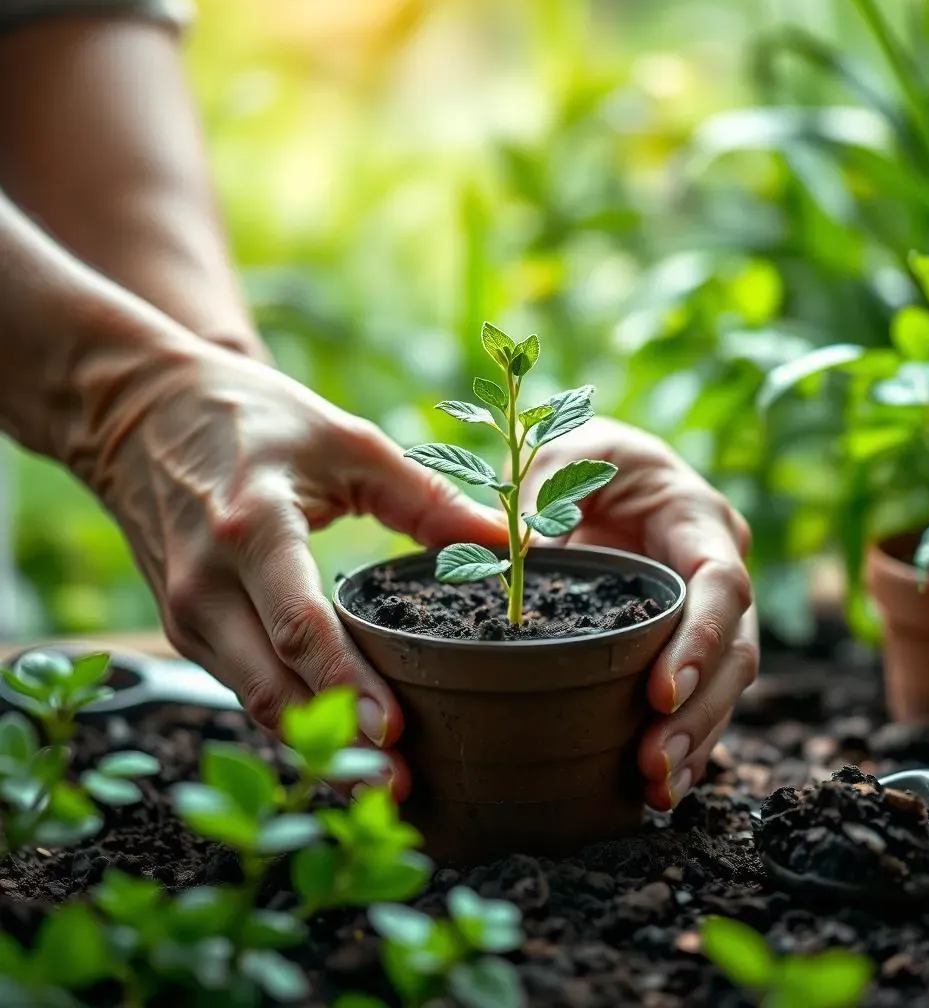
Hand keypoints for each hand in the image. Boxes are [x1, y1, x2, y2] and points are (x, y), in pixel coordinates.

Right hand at [88, 344, 506, 798]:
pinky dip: (288, 716)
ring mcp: (184, 613)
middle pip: (271, 687)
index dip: (346, 685)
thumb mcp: (346, 443)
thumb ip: (426, 499)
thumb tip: (510, 542)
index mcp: (250, 530)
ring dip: (312, 745)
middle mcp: (205, 585)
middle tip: (398, 791)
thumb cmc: (255, 421)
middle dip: (334, 746)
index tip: (393, 735)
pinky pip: (243, 685)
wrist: (143, 413)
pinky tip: (334, 741)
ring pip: (254, 699)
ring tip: (377, 783)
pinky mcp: (183, 626)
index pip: (298, 626)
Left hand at [521, 417, 756, 810]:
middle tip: (654, 763)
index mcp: (701, 521)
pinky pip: (698, 698)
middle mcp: (718, 572)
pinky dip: (684, 741)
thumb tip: (519, 556)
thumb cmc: (592, 455)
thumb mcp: (566, 453)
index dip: (700, 641)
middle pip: (735, 652)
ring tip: (656, 790)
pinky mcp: (683, 644)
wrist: (610, 472)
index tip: (661, 692)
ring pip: (724, 687)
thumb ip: (544, 493)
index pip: (722, 585)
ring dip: (695, 740)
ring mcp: (707, 615)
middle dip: (700, 712)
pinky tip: (658, 786)